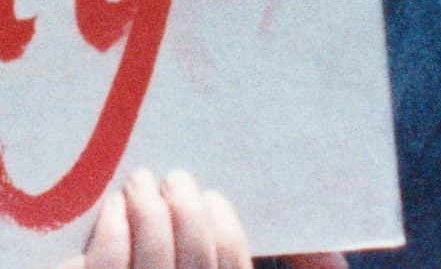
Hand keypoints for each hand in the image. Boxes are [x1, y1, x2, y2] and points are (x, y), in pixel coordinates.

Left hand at [45, 168, 298, 268]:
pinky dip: (111, 232)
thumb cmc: (188, 262)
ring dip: (145, 210)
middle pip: (192, 262)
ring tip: (140, 182)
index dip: (225, 232)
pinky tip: (113, 209)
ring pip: (145, 263)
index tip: (213, 198)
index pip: (233, 268)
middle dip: (185, 210)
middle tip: (176, 180)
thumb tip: (329, 249)